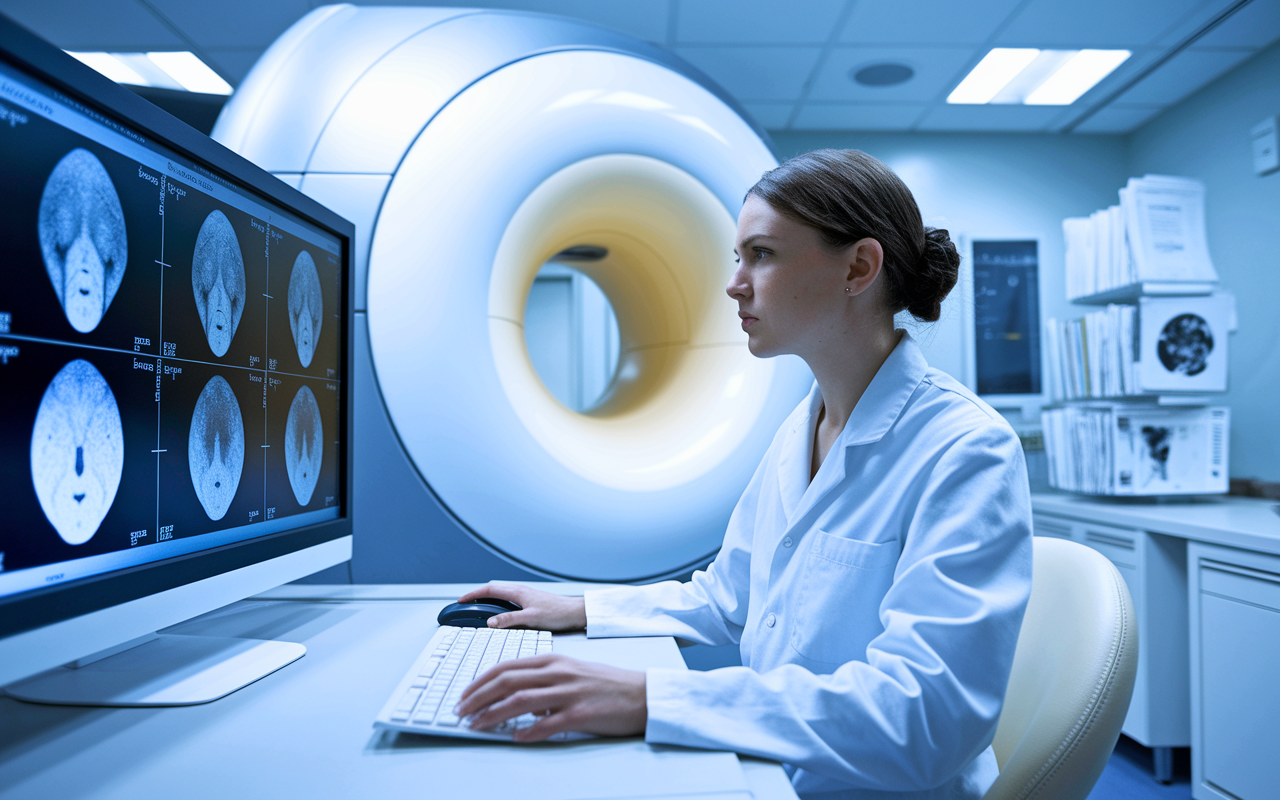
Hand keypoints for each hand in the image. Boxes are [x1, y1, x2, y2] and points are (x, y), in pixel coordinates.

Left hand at [455, 654, 646, 741]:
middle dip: (477, 697)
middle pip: (507, 681)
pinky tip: (515, 739)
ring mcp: (569, 692)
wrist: (641, 693)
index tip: (464, 695)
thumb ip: (543, 679)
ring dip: (493, 714)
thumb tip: (517, 698)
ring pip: (520, 701)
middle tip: (460, 711)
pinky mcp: (581, 713)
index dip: (480, 681)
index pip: (506, 666)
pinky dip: (527, 732)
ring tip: (476, 725)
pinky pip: (548, 724)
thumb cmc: (606, 684)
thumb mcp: (571, 672)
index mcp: (553, 660)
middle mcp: (558, 672)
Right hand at [457, 581, 586, 630]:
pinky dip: (497, 605)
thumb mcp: (532, 619)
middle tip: (465, 606)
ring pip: (500, 595)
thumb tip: (490, 622)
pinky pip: (508, 601)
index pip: (489, 589)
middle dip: (477, 596)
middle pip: (493, 590)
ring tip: (478, 610)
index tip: (460, 601)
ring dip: (487, 600)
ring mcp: (525, 596)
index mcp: (518, 592)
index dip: (473, 594)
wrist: (576, 613)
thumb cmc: (558, 614)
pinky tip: (499, 615)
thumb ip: (510, 620)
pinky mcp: (530, 602)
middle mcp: (520, 591)